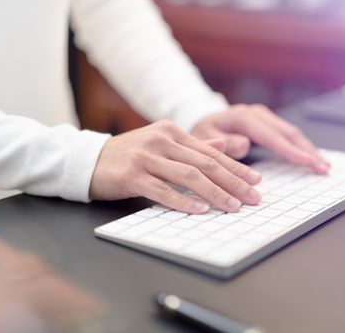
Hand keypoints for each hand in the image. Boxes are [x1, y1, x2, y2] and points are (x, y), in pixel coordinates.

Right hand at [89, 120, 261, 213]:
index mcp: (172, 132)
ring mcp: (146, 157)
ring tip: (234, 207)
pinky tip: (200, 211)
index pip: (212, 152)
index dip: (236, 167)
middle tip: (254, 197)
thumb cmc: (128, 155)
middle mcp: (162, 140)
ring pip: (189, 177)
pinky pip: (163, 191)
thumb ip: (192, 147)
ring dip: (215, 194)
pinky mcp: (132, 176)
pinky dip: (184, 202)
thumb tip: (225, 147)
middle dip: (234, 182)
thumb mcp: (161, 144)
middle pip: (206, 164)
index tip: (256, 180)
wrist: (88, 160)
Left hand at [191, 104, 329, 172]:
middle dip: (307, 150)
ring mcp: (264, 117)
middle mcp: (256, 113)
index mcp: (242, 117)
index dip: (289, 149)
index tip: (306, 161)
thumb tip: (242, 145)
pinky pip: (288, 135)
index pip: (270, 135)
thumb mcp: (202, 140)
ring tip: (323, 166)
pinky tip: (312, 158)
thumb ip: (219, 144)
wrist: (201, 122)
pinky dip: (302, 147)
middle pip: (287, 132)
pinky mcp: (268, 123)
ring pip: (292, 132)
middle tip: (323, 168)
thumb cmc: (202, 133)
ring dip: (309, 149)